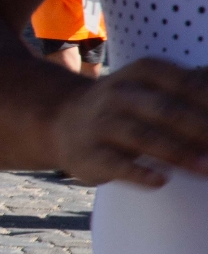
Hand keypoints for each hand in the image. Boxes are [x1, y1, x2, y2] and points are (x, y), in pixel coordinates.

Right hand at [48, 59, 207, 186]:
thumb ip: (191, 87)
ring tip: (206, 169)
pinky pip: (116, 163)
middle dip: (200, 130)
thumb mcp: (152, 85)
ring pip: (142, 136)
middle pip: (165, 110)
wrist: (61, 120)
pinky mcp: (89, 153)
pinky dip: (139, 172)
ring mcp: (101, 123)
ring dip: (178, 153)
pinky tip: (161, 180)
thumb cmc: (125, 106)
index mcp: (142, 73)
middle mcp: (119, 94)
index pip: (183, 84)